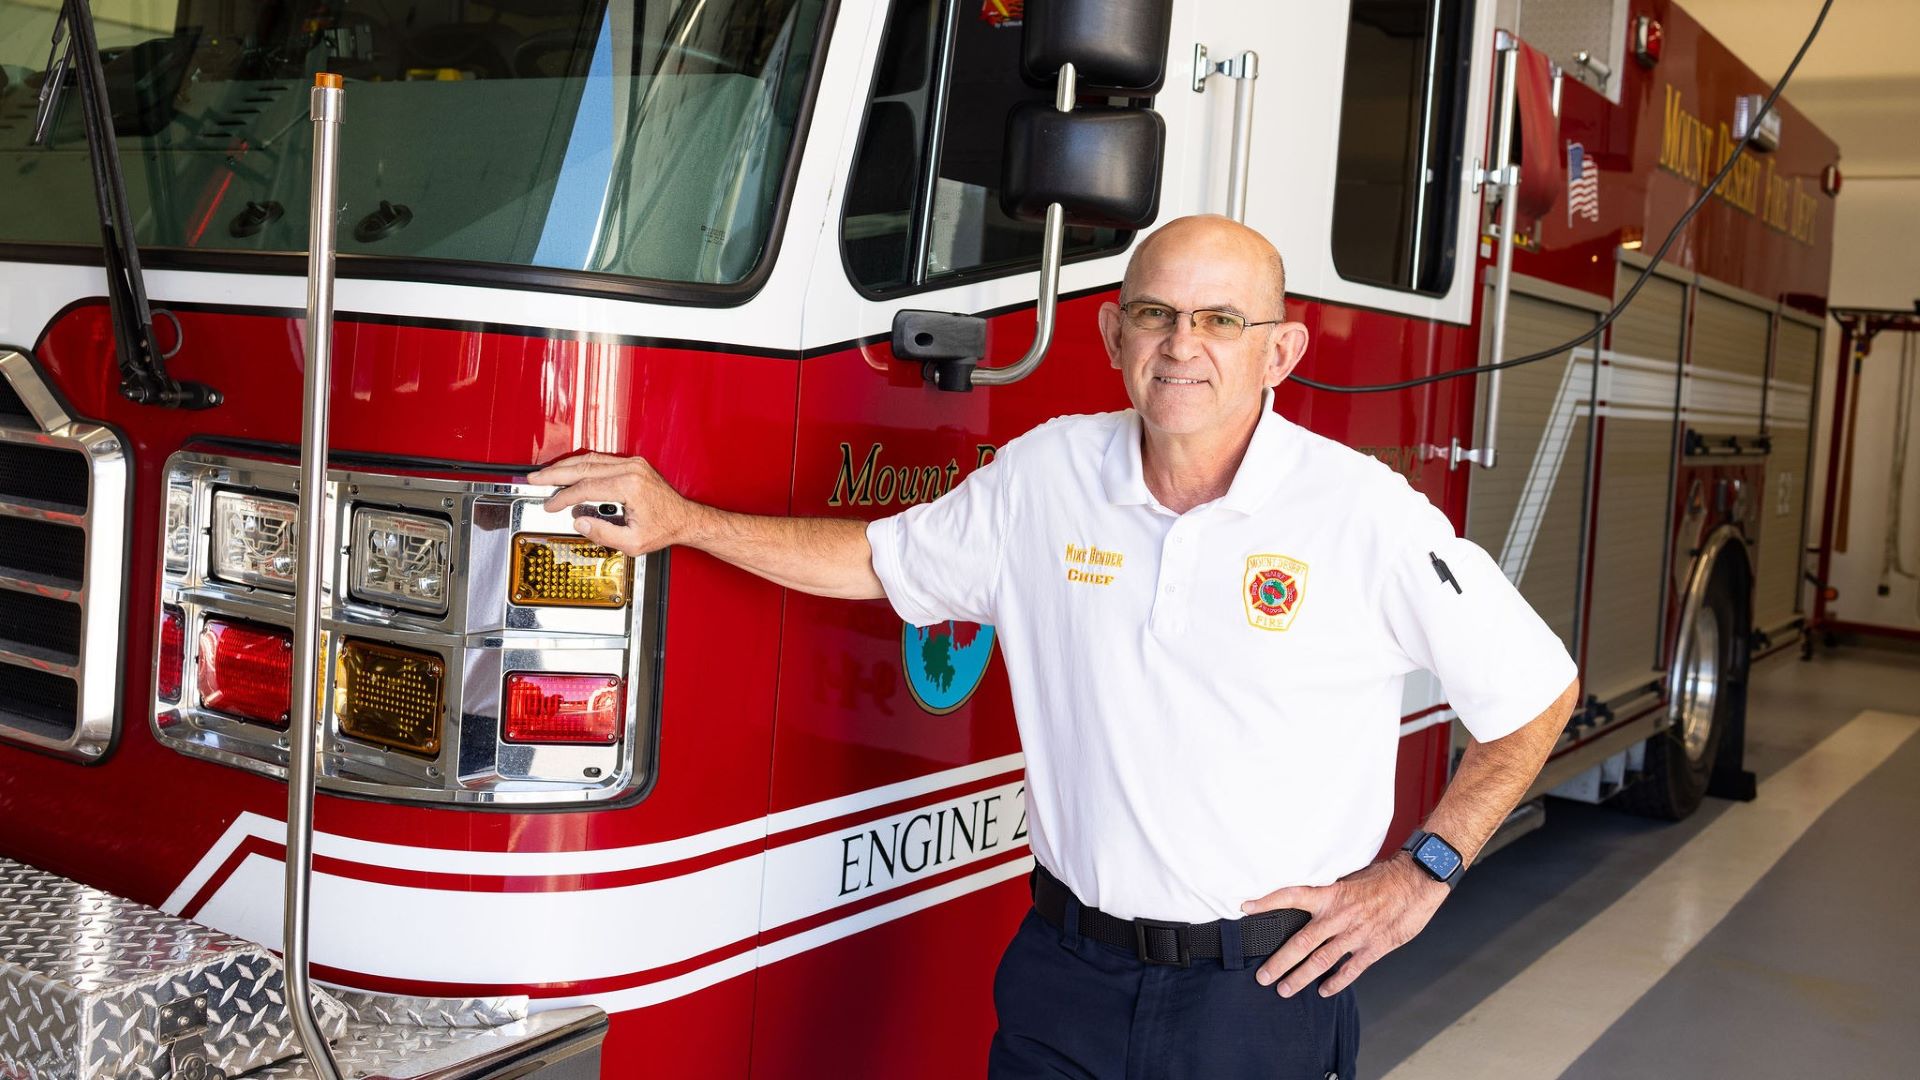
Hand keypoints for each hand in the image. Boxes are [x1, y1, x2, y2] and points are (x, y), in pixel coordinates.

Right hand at [528, 452, 697, 555]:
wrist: (684, 518)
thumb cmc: (664, 529)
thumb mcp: (633, 542)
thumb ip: (603, 534)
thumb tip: (579, 522)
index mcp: (629, 486)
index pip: (586, 488)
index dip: (563, 498)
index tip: (551, 506)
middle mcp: (631, 469)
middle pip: (583, 466)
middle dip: (555, 474)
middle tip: (534, 479)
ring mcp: (632, 463)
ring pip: (590, 459)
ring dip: (565, 466)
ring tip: (545, 475)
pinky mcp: (633, 464)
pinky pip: (600, 460)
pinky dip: (580, 465)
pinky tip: (567, 471)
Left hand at [1241, 853, 1447, 996]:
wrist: (1418, 880)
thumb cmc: (1385, 877)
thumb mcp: (1351, 878)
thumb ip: (1331, 892)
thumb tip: (1309, 898)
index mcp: (1331, 894)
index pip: (1291, 896)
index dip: (1267, 902)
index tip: (1246, 908)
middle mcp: (1339, 916)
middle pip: (1302, 942)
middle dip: (1280, 962)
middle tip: (1262, 977)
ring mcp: (1356, 934)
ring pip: (1322, 960)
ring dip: (1301, 977)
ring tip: (1284, 989)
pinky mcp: (1375, 947)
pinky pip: (1351, 969)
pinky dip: (1336, 982)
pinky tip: (1324, 991)